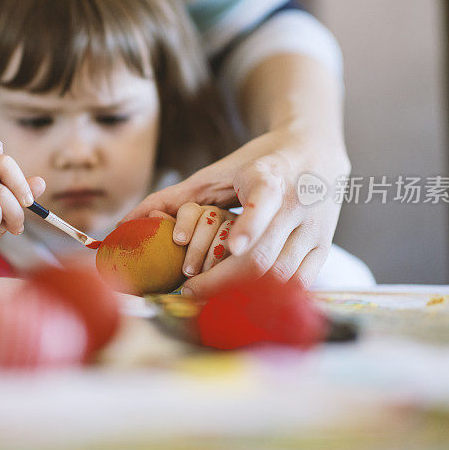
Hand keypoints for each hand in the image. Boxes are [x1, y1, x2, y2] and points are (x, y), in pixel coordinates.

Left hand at [125, 126, 349, 296]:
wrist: (314, 150)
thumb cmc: (255, 163)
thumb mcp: (217, 171)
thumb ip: (172, 197)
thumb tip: (125, 223)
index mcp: (269, 177)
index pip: (263, 203)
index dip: (250, 226)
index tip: (234, 246)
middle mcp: (296, 204)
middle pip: (262, 255)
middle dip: (222, 281)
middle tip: (190, 291)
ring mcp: (314, 229)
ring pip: (280, 276)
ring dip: (242, 294)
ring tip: (210, 298)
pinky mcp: (323, 248)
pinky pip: (297, 283)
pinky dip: (269, 295)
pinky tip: (243, 299)